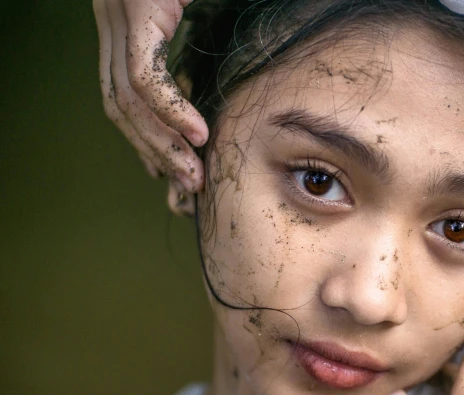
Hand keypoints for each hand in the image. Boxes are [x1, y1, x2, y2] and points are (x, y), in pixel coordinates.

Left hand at [93, 0, 207, 214]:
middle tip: (186, 184)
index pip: (124, 95)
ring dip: (162, 144)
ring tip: (193, 173)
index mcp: (126, 23)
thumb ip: (202, 34)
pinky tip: (195, 134)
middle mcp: (112, 23)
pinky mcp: (134, 10)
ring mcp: (117, 16)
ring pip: (126, 100)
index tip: (171, 167)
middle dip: (153, 152)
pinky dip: (169, 109)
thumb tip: (227, 77)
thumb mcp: (200, 4)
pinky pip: (144, 74)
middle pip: (119, 106)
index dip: (145, 136)